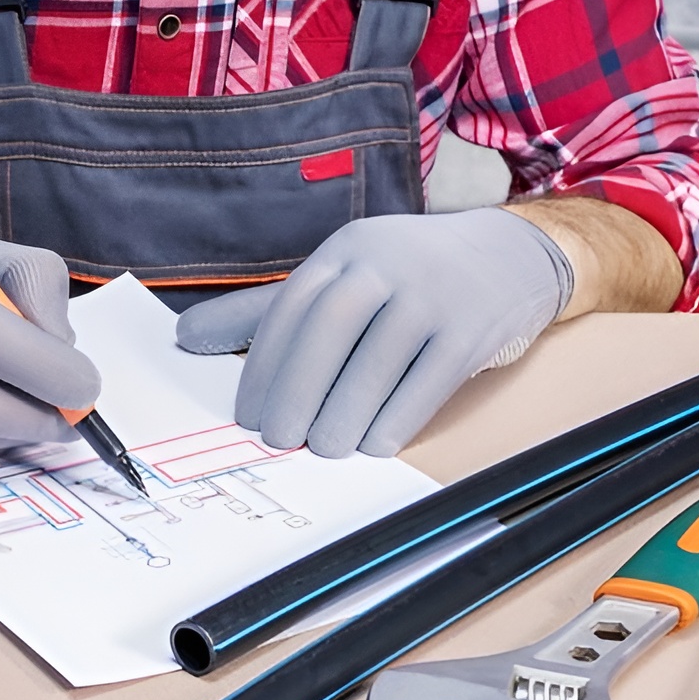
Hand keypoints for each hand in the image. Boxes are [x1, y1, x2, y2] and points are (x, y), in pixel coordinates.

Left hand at [176, 207, 572, 457]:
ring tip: (324, 448)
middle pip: (329, 329)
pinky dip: (399, 416)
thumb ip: (265, 310)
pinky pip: (429, 378)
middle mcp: (386, 264)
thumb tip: (187, 337)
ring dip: (345, 413)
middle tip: (279, 438)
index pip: (290, 307)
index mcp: (345, 251)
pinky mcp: (472, 327)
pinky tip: (376, 444)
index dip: (263, 365)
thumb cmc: (407, 276)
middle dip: (298, 390)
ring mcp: (434, 293)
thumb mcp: (341, 276)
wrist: (511, 254)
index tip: (247, 414)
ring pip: (378, 359)